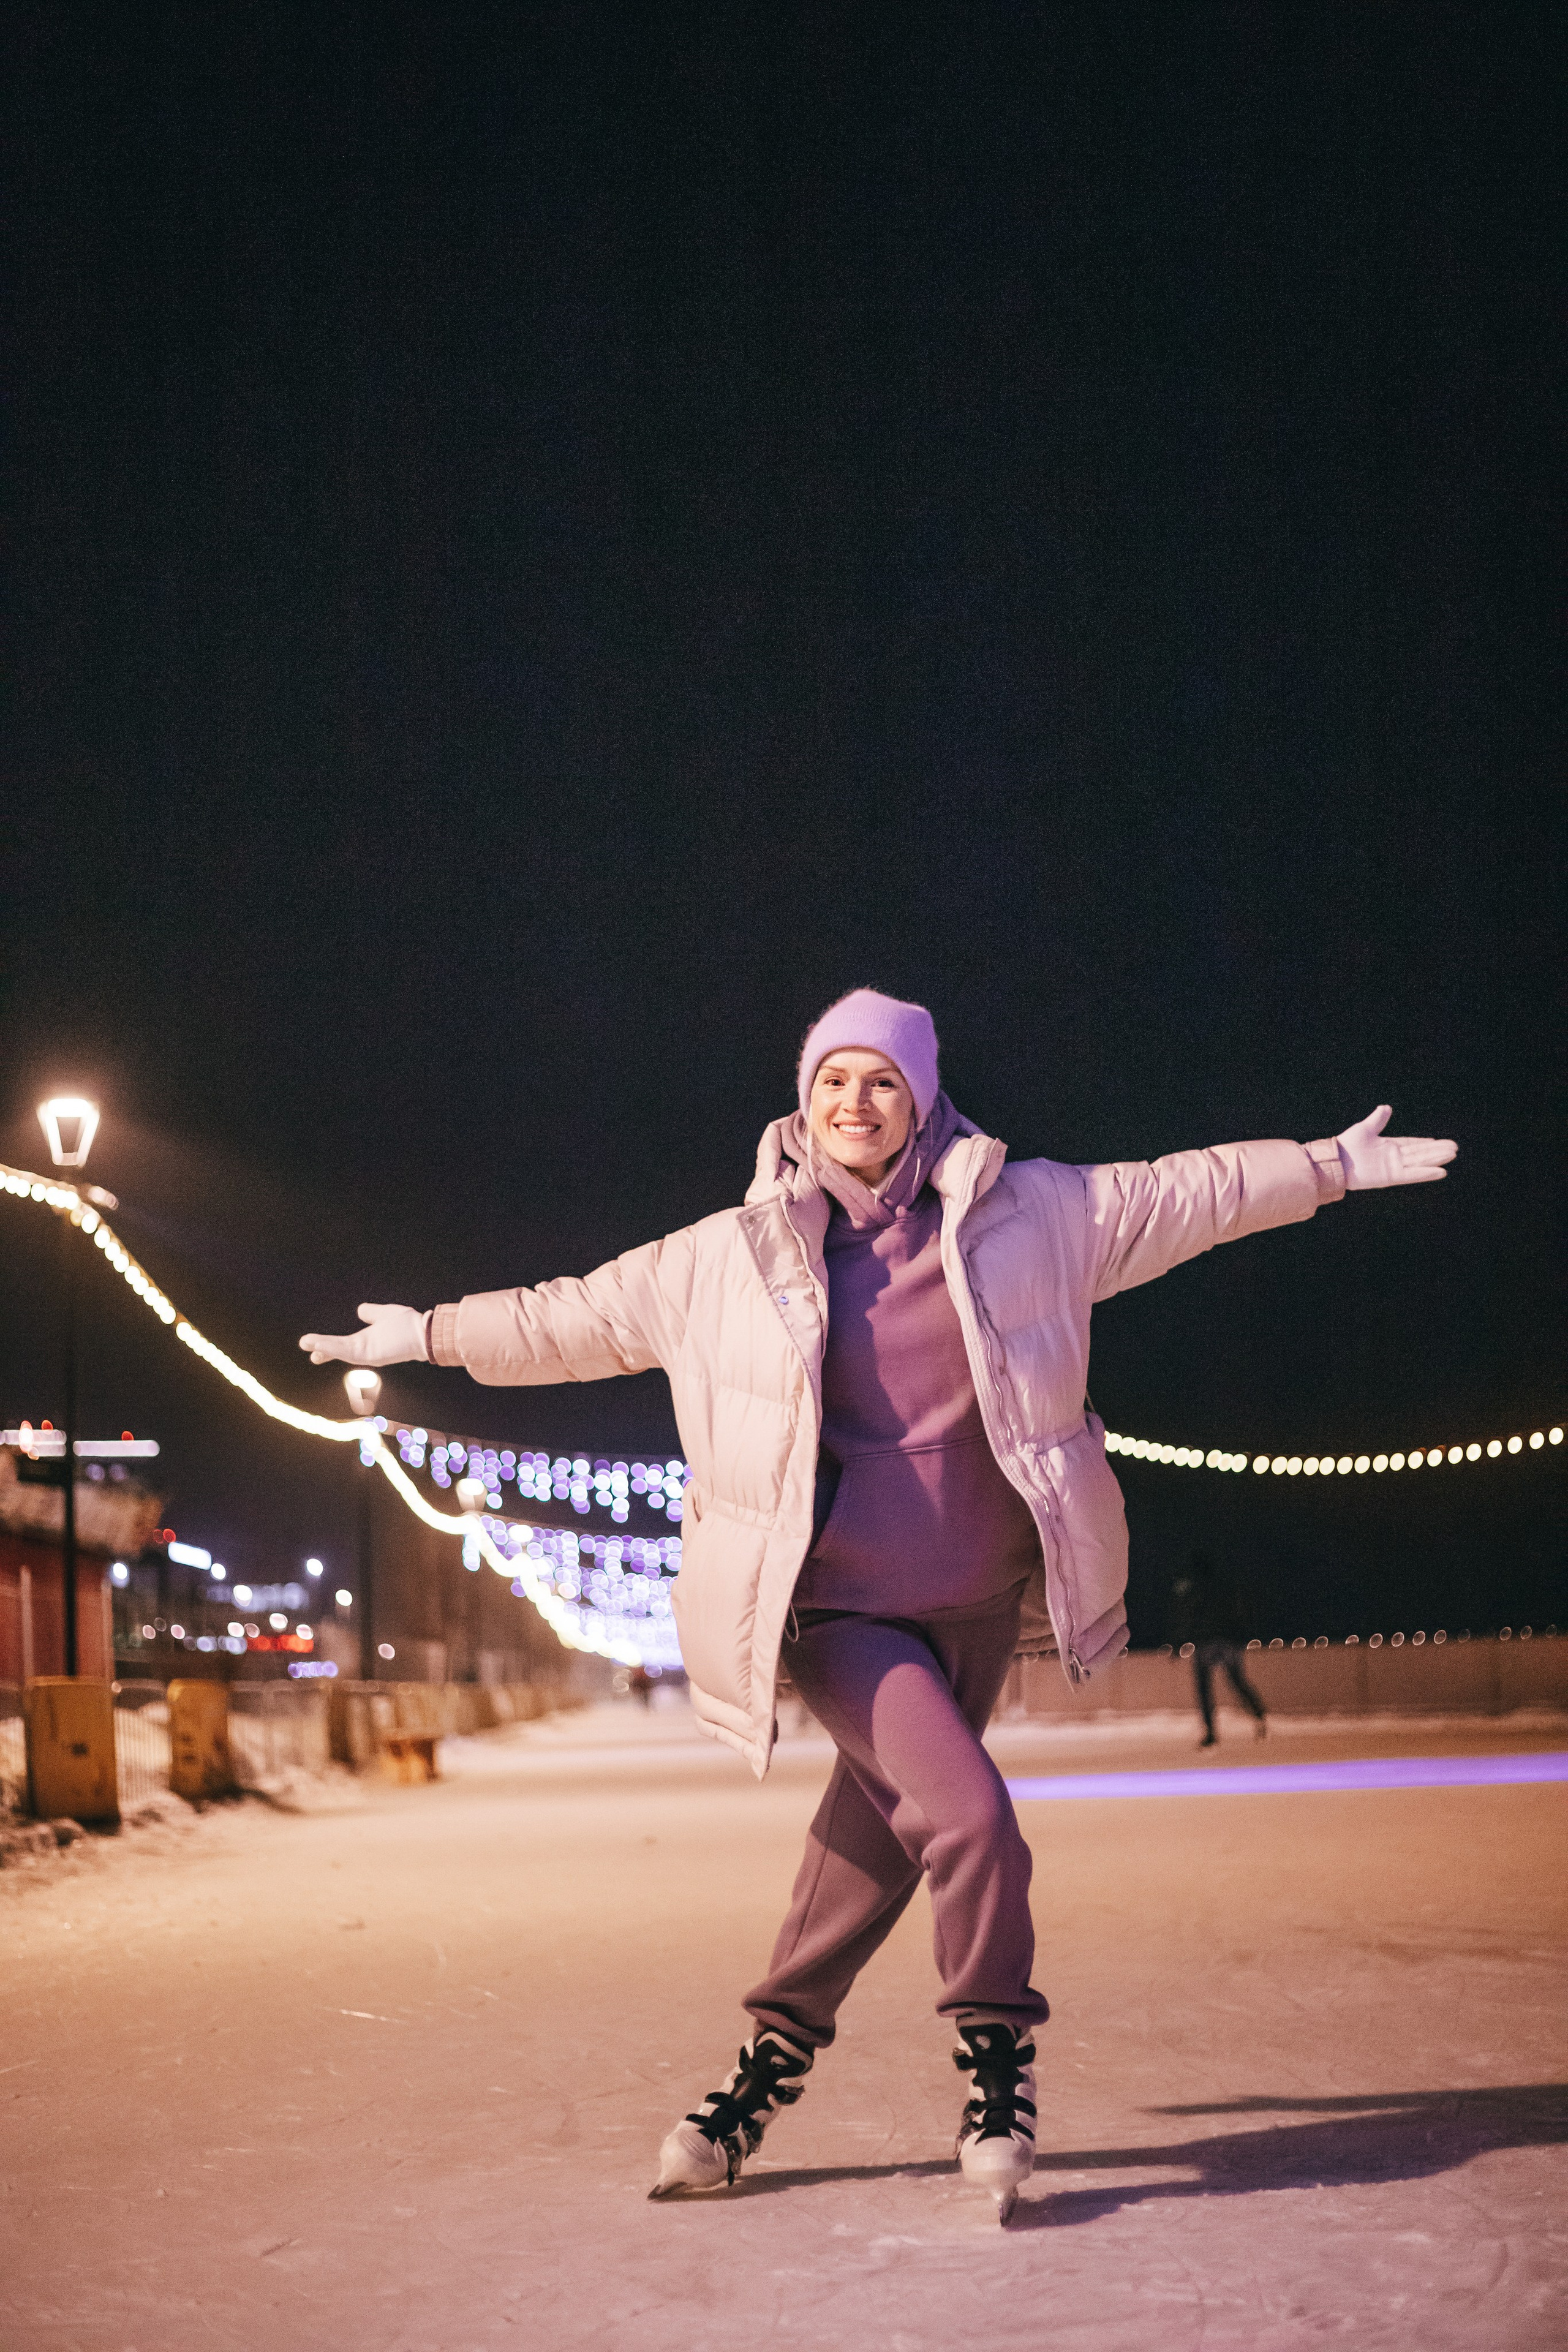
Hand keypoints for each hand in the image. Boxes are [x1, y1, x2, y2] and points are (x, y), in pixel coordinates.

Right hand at [299, 1303, 428, 1366]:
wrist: (424, 1331)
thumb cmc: (409, 1325)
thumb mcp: (384, 1314)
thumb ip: (371, 1312)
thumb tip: (360, 1309)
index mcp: (367, 1341)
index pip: (343, 1345)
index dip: (328, 1345)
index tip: (313, 1345)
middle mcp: (365, 1349)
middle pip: (338, 1350)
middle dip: (322, 1348)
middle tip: (305, 1346)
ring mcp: (367, 1353)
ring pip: (339, 1351)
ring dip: (322, 1347)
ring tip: (306, 1342)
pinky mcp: (369, 1354)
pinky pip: (346, 1351)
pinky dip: (331, 1348)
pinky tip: (318, 1345)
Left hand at [1336, 1106, 1456, 1190]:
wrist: (1336, 1160)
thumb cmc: (1348, 1145)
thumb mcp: (1366, 1128)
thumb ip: (1378, 1119)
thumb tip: (1386, 1107)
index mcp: (1389, 1146)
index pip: (1412, 1144)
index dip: (1426, 1143)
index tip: (1439, 1141)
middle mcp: (1394, 1157)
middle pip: (1420, 1153)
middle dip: (1437, 1150)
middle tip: (1455, 1148)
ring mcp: (1394, 1167)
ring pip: (1420, 1162)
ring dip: (1436, 1159)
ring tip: (1452, 1155)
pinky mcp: (1392, 1177)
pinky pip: (1412, 1174)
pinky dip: (1426, 1173)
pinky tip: (1441, 1171)